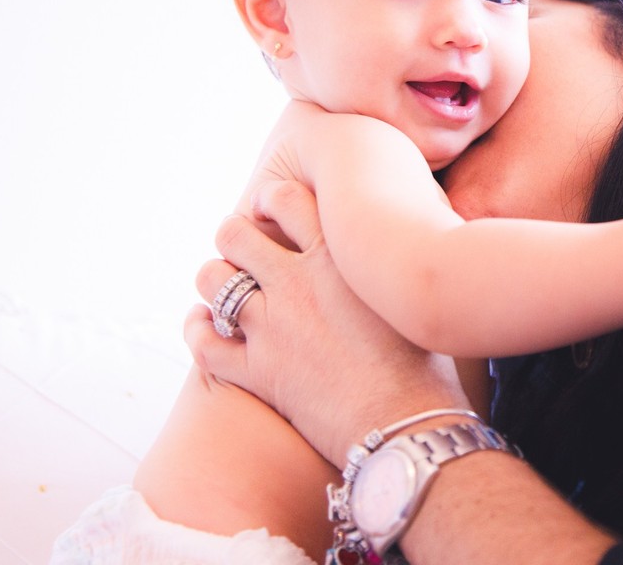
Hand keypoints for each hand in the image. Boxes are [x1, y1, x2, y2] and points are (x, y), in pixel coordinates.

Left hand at [186, 179, 469, 464]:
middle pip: (234, 232)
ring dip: (214, 279)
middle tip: (244, 249)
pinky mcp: (258, 371)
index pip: (285, 198)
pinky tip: (201, 325)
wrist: (409, 424)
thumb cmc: (427, 363)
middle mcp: (296, 282)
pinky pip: (204, 344)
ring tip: (224, 286)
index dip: (272, 199)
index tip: (274, 211)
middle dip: (233, 235)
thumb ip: (387, 262)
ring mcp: (272, 326)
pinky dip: (195, 331)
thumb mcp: (409, 295)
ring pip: (212, 280)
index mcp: (337, 256)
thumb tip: (396, 241)